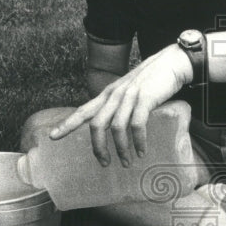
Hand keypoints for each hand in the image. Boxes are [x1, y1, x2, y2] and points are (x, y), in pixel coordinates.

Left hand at [49, 44, 192, 165]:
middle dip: (98, 147)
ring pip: (116, 128)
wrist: (173, 62)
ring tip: (127, 162)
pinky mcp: (145, 99)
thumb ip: (121, 105)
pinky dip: (138, 141)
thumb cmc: (153, 80)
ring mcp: (130, 96)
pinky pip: (137, 125)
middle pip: (96, 124)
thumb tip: (117, 128)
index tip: (53, 137)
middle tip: (104, 163)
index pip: (83, 110)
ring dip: (120, 149)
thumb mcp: (130, 91)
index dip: (67, 124)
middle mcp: (115, 95)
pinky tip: (142, 151)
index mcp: (108, 94)